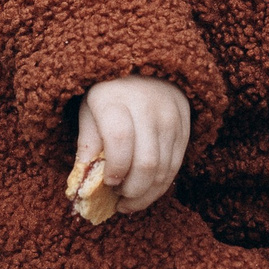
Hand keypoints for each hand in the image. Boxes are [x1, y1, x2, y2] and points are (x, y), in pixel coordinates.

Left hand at [76, 76, 190, 212]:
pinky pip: (176, 165)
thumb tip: (83, 183)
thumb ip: (87, 144)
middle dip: (133, 190)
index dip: (115, 168)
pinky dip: (161, 185)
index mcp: (115, 99)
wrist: (147, 68)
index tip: (107, 183)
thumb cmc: (110, 94)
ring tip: (131, 200)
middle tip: (119, 198)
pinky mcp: (186, 127)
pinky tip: (146, 190)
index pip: (120, 139)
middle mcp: (148, 107)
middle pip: (146, 162)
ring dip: (147, 194)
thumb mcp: (89, 110)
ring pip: (164, 169)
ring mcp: (171, 118)